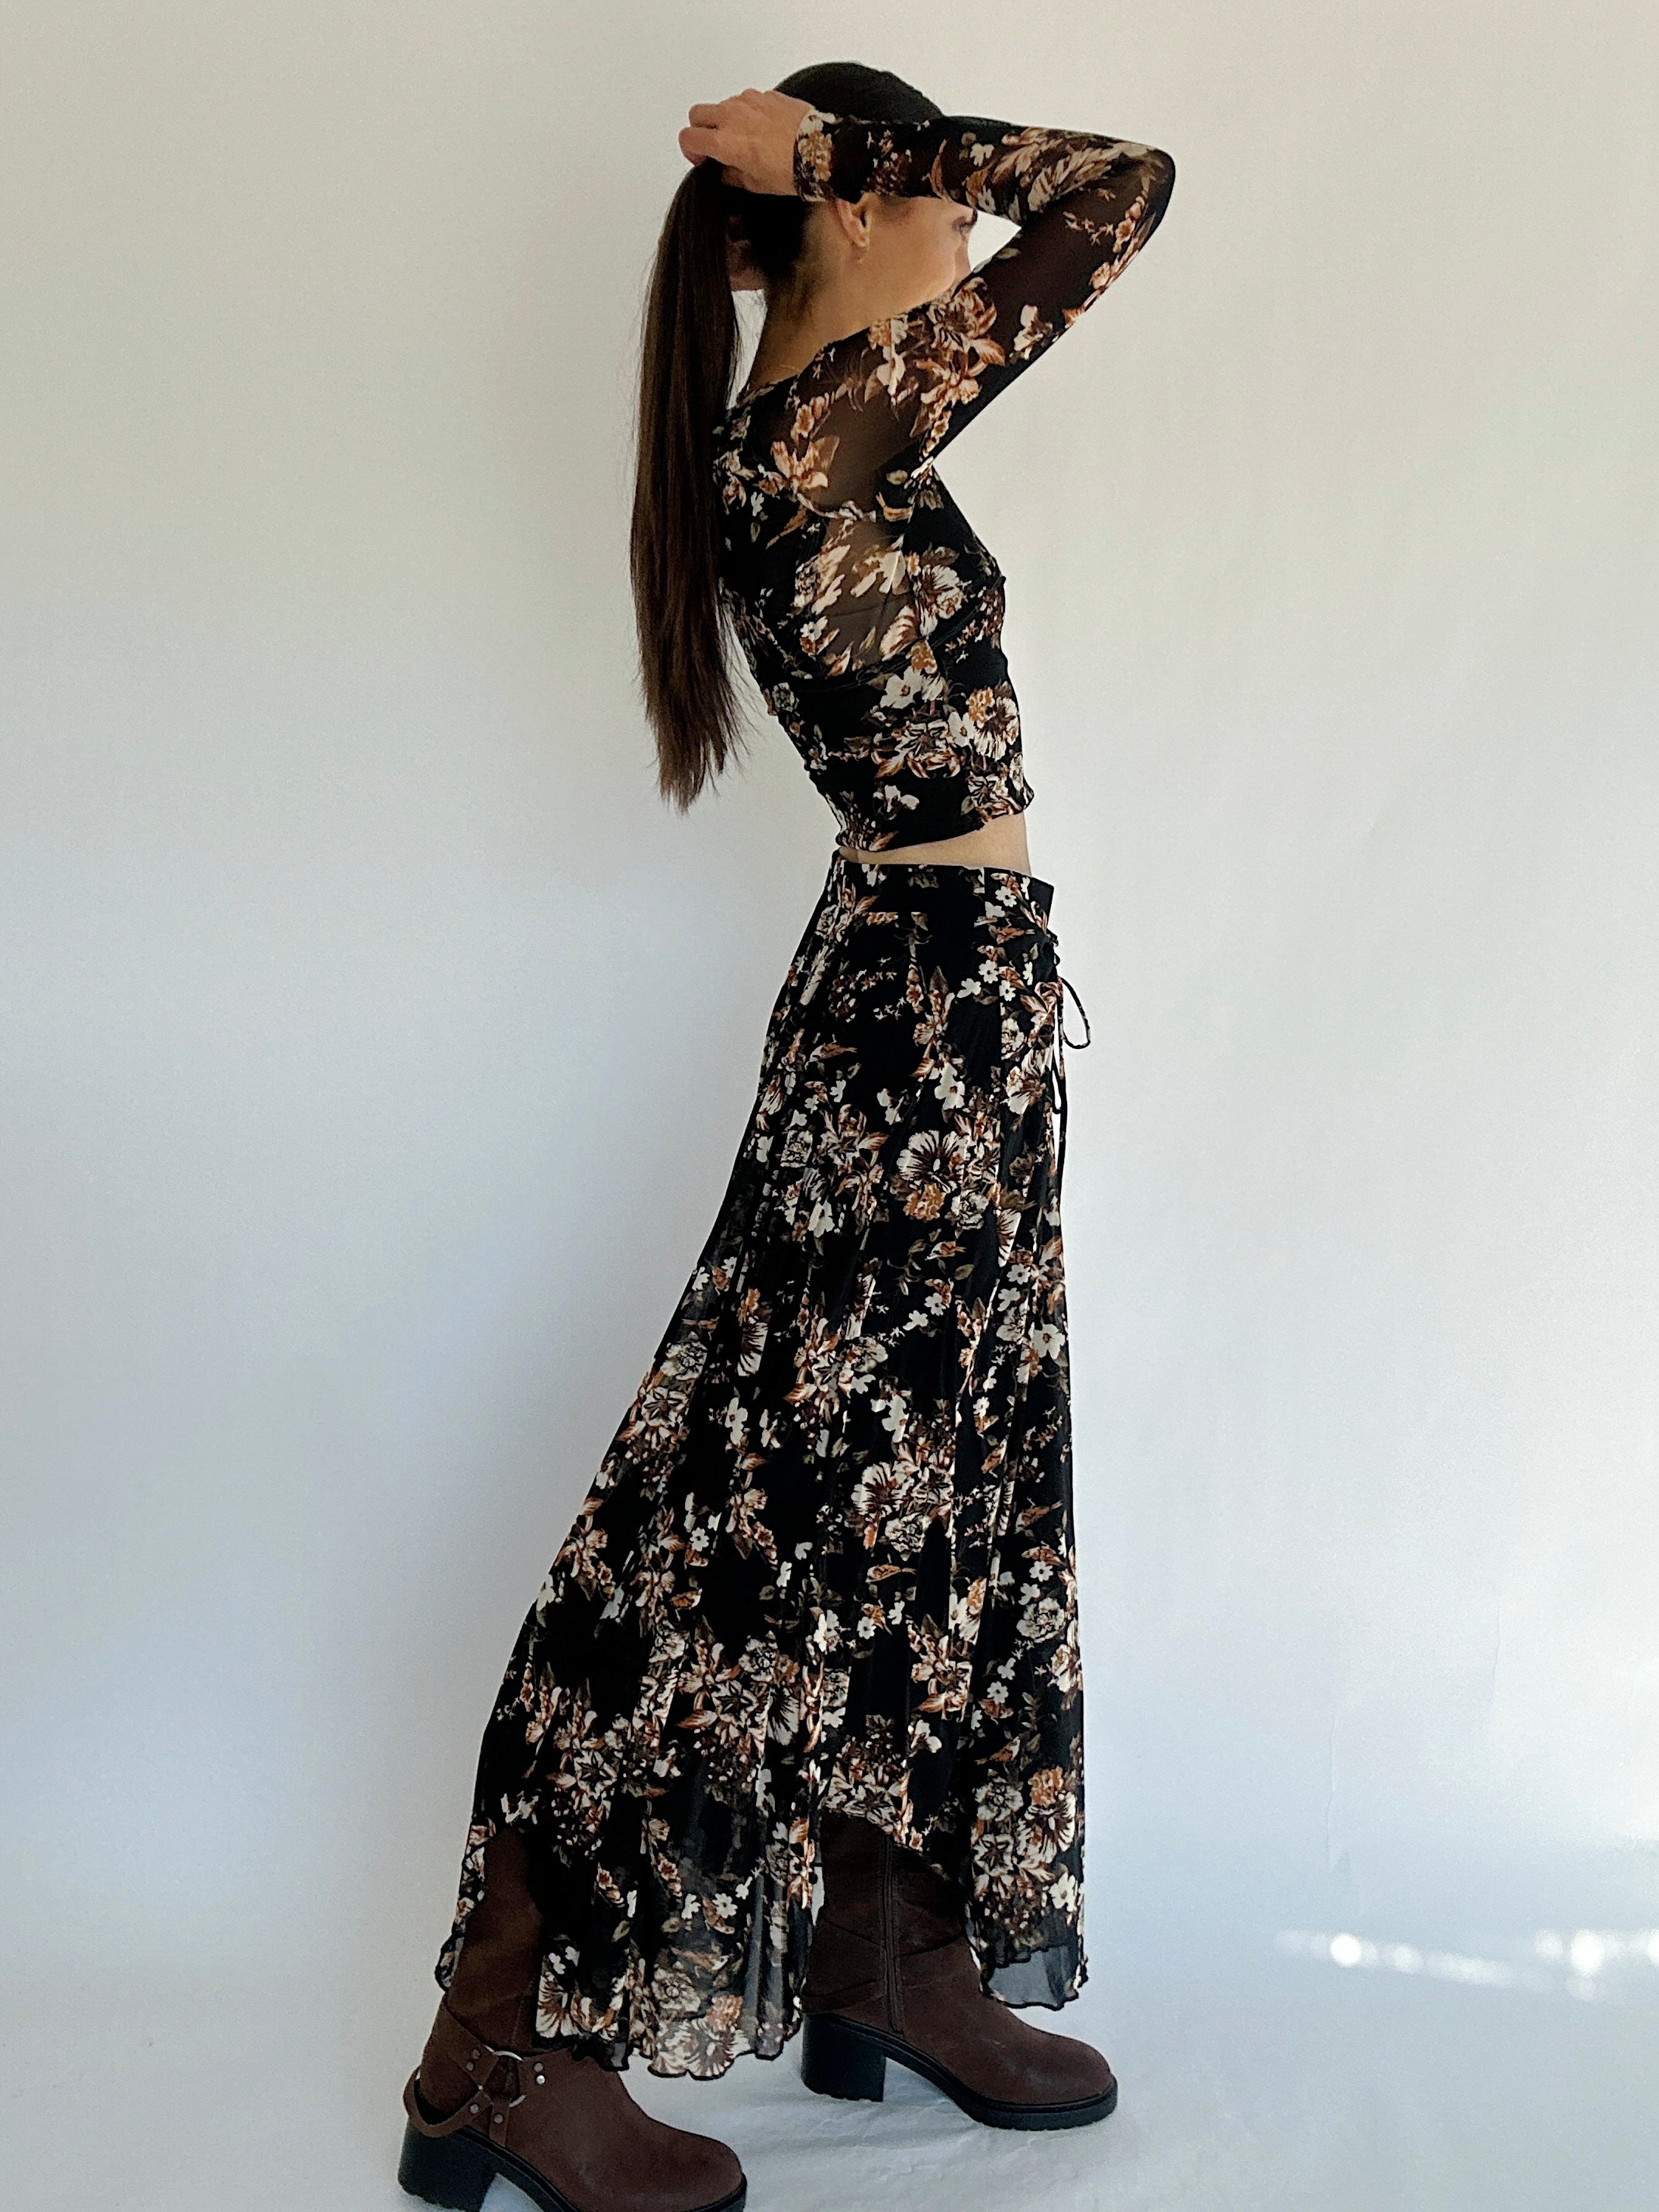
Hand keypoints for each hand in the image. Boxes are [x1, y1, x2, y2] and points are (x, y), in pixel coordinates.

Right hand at [679, 88, 814, 195]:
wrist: (822, 151)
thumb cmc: (791, 169)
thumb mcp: (756, 183)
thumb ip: (732, 175)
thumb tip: (725, 170)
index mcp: (725, 141)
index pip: (688, 138)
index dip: (691, 151)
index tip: (701, 159)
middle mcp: (732, 116)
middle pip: (697, 114)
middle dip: (701, 129)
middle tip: (714, 145)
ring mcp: (748, 101)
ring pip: (722, 105)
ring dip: (725, 120)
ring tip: (743, 138)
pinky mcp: (765, 94)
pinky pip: (745, 100)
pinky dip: (747, 112)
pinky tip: (762, 129)